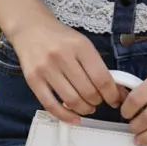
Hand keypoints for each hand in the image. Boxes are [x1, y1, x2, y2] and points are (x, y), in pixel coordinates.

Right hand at [8, 17, 127, 125]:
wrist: (31, 27)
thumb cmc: (60, 37)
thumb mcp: (82, 43)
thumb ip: (96, 64)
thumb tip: (115, 89)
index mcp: (80, 46)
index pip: (101, 77)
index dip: (111, 94)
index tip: (115, 100)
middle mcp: (63, 56)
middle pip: (87, 91)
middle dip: (97, 102)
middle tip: (98, 102)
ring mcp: (46, 69)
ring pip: (71, 100)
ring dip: (84, 110)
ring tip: (87, 107)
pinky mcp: (33, 80)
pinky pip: (51, 105)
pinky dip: (65, 116)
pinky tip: (74, 117)